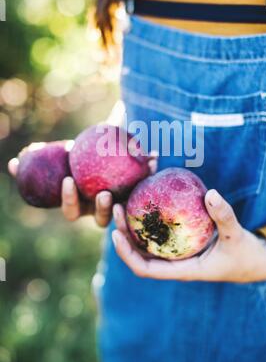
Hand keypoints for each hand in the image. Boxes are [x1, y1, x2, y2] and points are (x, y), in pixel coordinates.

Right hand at [8, 145, 157, 226]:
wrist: (105, 143)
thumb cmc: (78, 153)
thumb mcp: (60, 154)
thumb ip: (38, 159)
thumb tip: (14, 163)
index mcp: (81, 203)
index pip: (73, 210)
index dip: (69, 199)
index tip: (68, 180)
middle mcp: (101, 207)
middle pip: (101, 218)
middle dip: (101, 208)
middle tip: (103, 193)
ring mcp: (121, 202)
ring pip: (126, 209)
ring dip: (132, 199)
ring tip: (136, 182)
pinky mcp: (139, 189)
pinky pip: (146, 183)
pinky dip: (150, 170)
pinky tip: (154, 156)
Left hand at [112, 189, 265, 282]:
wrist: (257, 261)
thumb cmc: (246, 254)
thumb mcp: (237, 236)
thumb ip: (224, 216)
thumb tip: (210, 193)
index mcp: (183, 270)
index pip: (146, 269)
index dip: (127, 254)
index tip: (115, 234)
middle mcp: (175, 263)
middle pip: (140, 253)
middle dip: (124, 233)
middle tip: (116, 207)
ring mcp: (178, 253)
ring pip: (148, 242)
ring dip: (134, 225)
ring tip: (125, 201)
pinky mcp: (183, 243)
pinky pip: (162, 232)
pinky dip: (152, 219)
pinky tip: (148, 199)